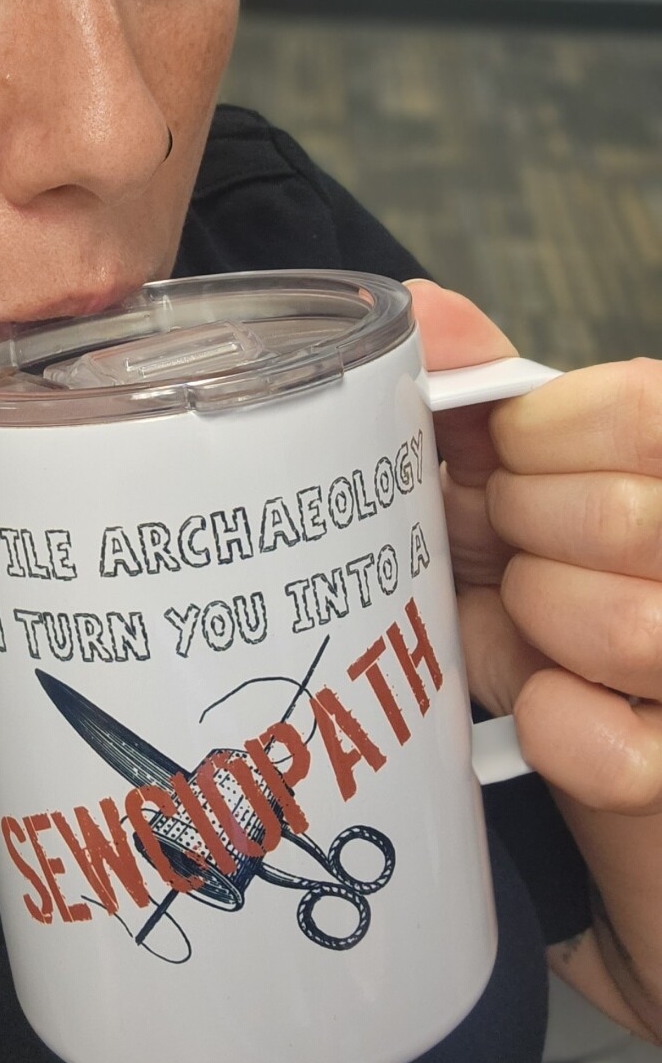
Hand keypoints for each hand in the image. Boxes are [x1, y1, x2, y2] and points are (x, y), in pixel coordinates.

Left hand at [408, 280, 661, 816]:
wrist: (575, 733)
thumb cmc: (545, 587)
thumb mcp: (514, 482)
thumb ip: (482, 388)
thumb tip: (423, 310)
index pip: (645, 408)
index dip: (541, 438)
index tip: (508, 463)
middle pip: (627, 518)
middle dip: (525, 532)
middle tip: (511, 549)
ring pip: (632, 630)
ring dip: (542, 623)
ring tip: (533, 619)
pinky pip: (611, 751)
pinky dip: (552, 727)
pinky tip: (545, 706)